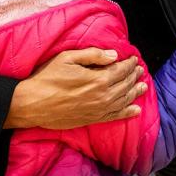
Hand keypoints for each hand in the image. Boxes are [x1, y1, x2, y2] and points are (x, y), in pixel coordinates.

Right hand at [5, 49, 144, 129]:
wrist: (32, 104)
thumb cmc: (47, 78)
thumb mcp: (68, 58)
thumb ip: (93, 55)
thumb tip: (114, 55)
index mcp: (98, 79)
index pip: (120, 70)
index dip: (129, 63)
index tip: (133, 59)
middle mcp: (103, 96)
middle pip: (125, 84)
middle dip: (134, 76)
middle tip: (139, 70)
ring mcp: (98, 110)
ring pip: (123, 100)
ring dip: (134, 92)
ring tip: (142, 86)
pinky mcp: (92, 119)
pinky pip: (115, 116)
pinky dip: (127, 112)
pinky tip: (135, 110)